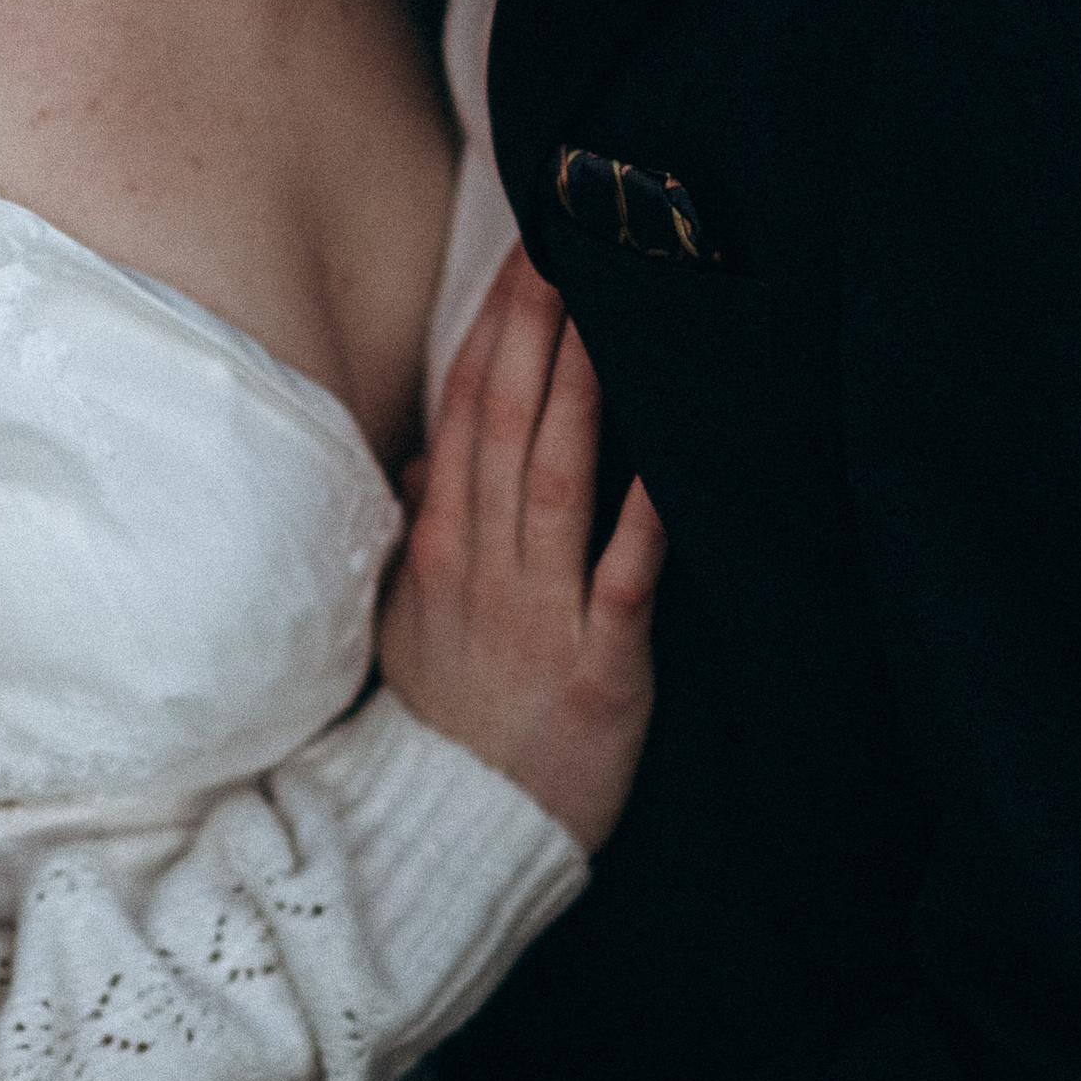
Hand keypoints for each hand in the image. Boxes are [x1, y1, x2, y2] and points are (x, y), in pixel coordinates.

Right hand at [376, 244, 665, 848]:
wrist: (454, 836)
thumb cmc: (448, 717)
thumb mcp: (413, 614)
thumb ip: (427, 524)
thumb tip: (431, 452)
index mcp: (442, 541)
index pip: (465, 408)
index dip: (494, 327)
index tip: (522, 254)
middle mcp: (483, 562)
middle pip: (506, 422)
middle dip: (534, 328)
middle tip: (565, 244)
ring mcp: (536, 611)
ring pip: (556, 478)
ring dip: (579, 391)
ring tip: (604, 313)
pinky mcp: (597, 665)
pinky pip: (623, 581)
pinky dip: (644, 523)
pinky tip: (668, 466)